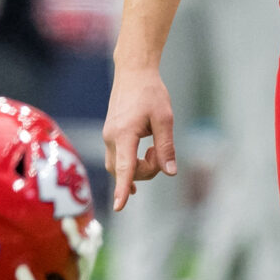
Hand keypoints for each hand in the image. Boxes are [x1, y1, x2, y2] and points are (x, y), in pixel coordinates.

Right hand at [102, 65, 176, 212]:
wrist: (133, 72)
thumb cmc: (150, 92)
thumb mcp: (165, 119)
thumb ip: (166, 147)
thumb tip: (170, 172)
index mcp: (124, 134)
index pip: (124, 168)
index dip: (122, 189)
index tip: (118, 207)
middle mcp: (111, 138)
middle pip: (124, 171)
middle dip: (144, 171)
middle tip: (158, 151)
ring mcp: (108, 137)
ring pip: (120, 166)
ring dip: (139, 166)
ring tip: (153, 147)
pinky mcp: (110, 135)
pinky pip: (118, 158)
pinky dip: (132, 161)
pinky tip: (143, 159)